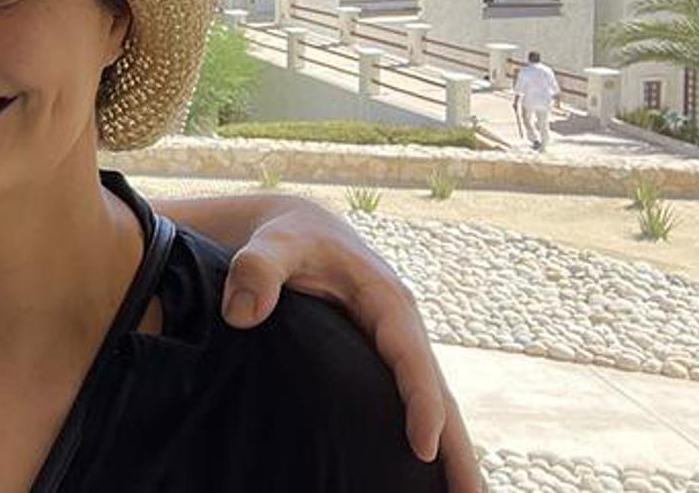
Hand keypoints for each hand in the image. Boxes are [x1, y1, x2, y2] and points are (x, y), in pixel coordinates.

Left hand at [220, 198, 483, 492]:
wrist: (300, 230)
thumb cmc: (288, 238)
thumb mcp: (272, 244)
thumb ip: (256, 270)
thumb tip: (240, 315)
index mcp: (388, 302)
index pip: (411, 360)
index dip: (420, 404)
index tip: (422, 448)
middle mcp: (404, 331)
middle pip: (440, 396)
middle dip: (458, 449)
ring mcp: (397, 350)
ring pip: (433, 407)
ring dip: (452, 455)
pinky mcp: (383, 363)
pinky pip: (412, 405)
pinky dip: (429, 442)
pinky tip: (425, 479)